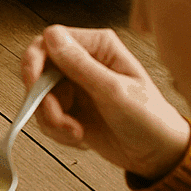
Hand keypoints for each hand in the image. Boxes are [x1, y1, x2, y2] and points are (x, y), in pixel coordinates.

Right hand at [21, 25, 190, 180]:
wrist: (156, 154)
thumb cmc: (148, 118)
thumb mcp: (113, 91)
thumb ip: (80, 64)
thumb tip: (51, 36)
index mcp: (97, 47)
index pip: (49, 40)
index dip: (35, 61)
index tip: (33, 85)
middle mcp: (82, 62)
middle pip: (38, 70)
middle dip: (43, 99)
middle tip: (56, 117)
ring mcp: (73, 85)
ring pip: (38, 96)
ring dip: (51, 119)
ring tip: (75, 132)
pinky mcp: (68, 108)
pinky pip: (44, 116)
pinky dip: (56, 130)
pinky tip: (79, 136)